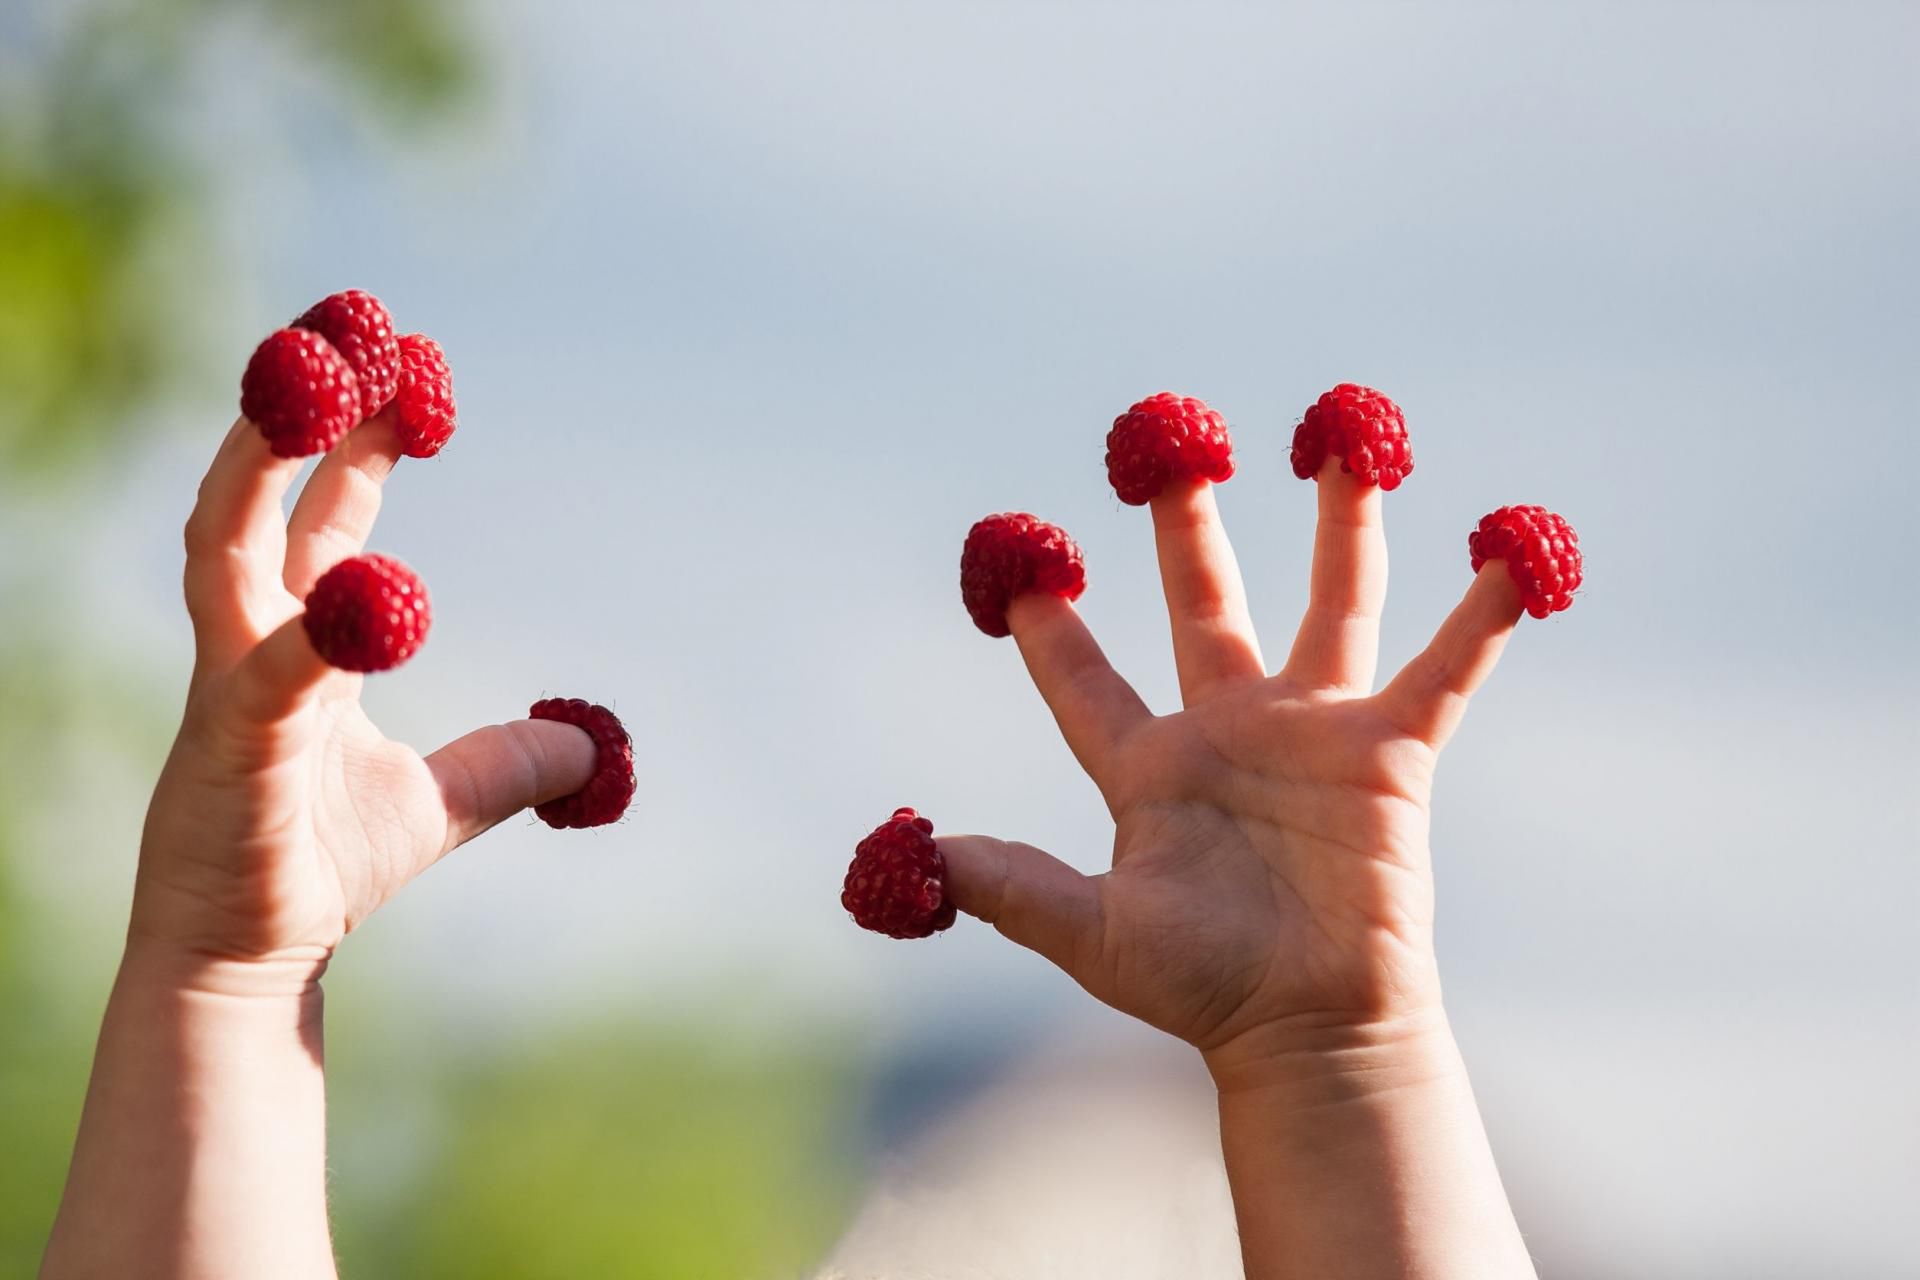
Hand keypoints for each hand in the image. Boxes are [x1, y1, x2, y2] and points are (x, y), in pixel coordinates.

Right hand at [132, 410, 595, 984]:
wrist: (246, 961)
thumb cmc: (318, 868)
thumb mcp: (443, 803)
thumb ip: (506, 764)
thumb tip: (590, 744)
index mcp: (295, 644)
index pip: (320, 518)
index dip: (360, 443)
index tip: (410, 376)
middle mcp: (247, 644)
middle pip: (260, 497)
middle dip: (303, 409)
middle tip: (358, 328)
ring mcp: (226, 689)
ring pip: (222, 549)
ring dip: (261, 463)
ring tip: (308, 387)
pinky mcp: (227, 751)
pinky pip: (270, 676)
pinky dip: (322, 634)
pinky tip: (375, 595)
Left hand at [941, 463, 1528, 1080]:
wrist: (1309, 1031)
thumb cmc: (1201, 987)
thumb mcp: (1093, 934)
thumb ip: (1011, 886)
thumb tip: (919, 848)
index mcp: (1149, 766)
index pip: (1085, 682)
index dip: (1049, 627)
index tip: (1015, 563)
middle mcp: (1231, 728)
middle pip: (1205, 599)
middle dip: (1186, 522)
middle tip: (1167, 438)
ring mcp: (1316, 731)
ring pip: (1332, 600)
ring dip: (1342, 519)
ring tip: (1344, 432)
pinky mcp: (1392, 754)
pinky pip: (1446, 668)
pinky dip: (1484, 613)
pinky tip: (1515, 549)